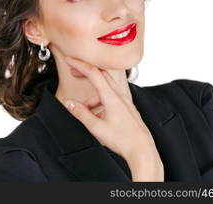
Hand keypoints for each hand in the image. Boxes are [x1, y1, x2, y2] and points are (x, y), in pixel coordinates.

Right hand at [61, 56, 162, 180]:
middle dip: (85, 72)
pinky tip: (97, 116)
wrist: (142, 150)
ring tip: (84, 110)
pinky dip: (100, 101)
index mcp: (112, 97)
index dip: (80, 65)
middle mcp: (120, 96)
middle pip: (101, 75)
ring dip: (92, 95)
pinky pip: (111, 97)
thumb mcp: (96, 127)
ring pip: (105, 89)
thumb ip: (81, 114)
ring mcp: (125, 101)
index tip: (70, 60)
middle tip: (73, 72)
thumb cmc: (124, 140)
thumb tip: (69, 103)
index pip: (94, 74)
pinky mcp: (127, 108)